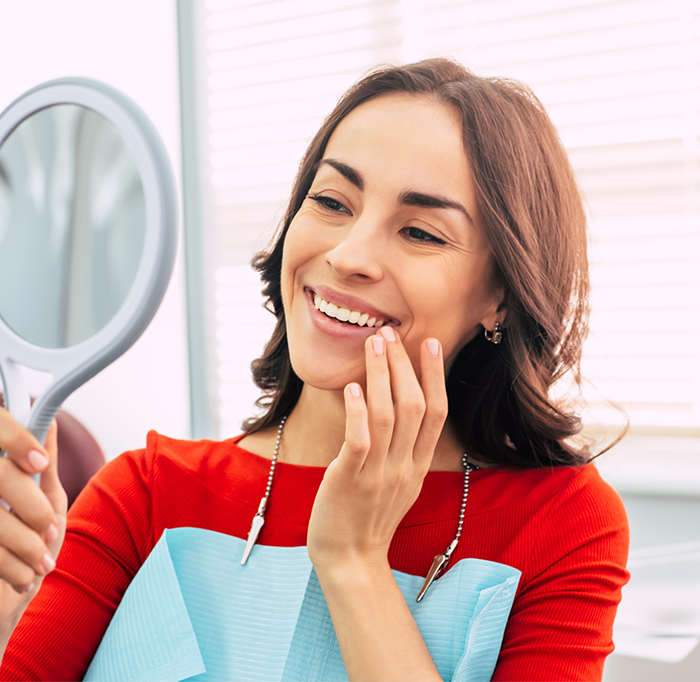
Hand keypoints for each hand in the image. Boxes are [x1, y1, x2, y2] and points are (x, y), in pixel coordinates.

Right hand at [0, 408, 66, 633]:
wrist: (6, 608)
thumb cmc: (30, 548)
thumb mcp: (46, 503)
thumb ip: (44, 467)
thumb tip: (49, 422)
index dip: (15, 440)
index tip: (39, 461)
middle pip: (2, 477)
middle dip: (31, 508)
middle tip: (48, 532)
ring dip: (25, 545)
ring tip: (40, 564)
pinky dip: (11, 567)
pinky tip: (21, 578)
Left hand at [307, 326, 447, 572]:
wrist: (350, 559)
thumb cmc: (369, 516)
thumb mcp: (400, 482)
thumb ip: (406, 449)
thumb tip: (403, 410)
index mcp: (418, 465)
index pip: (437, 413)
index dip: (435, 376)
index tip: (431, 344)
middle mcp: (404, 466)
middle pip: (414, 406)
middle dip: (404, 365)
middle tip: (391, 333)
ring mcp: (378, 474)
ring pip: (388, 416)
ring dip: (382, 376)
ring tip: (374, 344)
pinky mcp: (350, 480)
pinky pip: (360, 440)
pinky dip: (359, 411)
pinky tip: (355, 386)